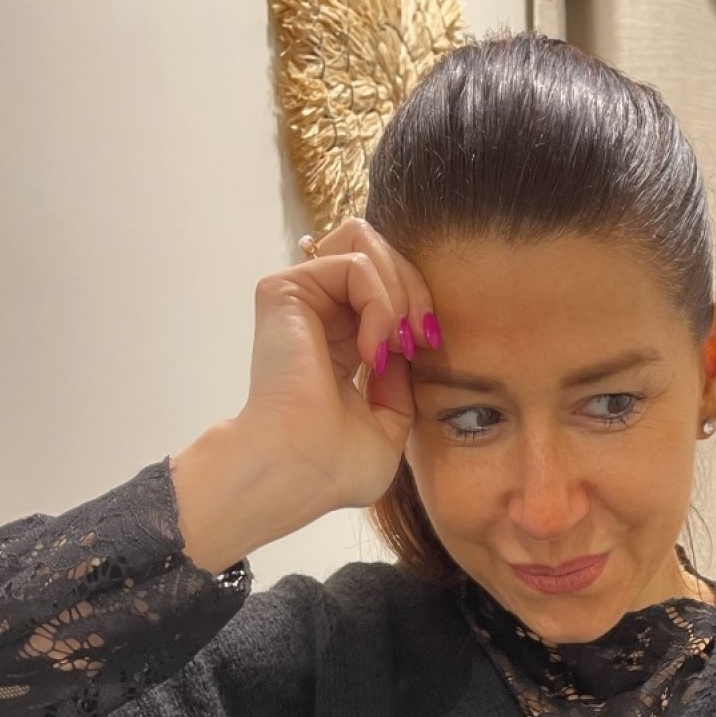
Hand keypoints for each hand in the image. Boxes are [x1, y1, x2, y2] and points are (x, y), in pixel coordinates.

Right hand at [172, 218, 437, 565]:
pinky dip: (379, 302)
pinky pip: (353, 264)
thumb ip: (399, 384)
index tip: (429, 346)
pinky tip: (372, 348)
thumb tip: (403, 345)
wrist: (301, 471)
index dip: (416, 304)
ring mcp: (299, 301)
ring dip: (399, 289)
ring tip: (398, 340)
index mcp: (336, 346)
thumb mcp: (389, 426)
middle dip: (415, 288)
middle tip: (424, 336)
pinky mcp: (286, 290)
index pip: (382, 287)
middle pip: (377, 254)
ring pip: (364, 244)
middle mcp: (315, 316)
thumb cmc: (336, 467)